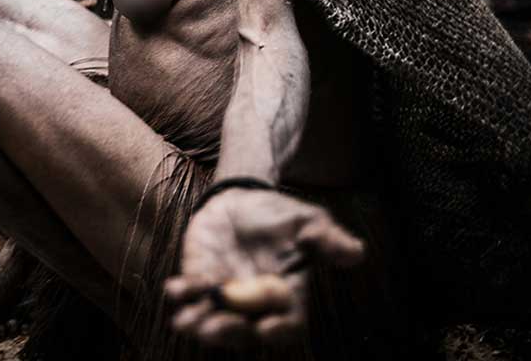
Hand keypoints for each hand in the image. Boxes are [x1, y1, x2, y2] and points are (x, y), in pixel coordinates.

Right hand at [0, 239, 35, 355]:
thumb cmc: (3, 273)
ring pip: (7, 326)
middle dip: (2, 332)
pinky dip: (23, 323)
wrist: (23, 255)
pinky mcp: (16, 301)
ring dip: (13, 328)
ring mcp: (2, 302)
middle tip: (7, 325)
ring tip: (16, 322)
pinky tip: (27, 323)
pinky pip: (19, 319)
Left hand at [164, 188, 363, 350]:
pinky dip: (181, 293)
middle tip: (214, 330)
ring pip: (212, 318)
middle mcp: (254, 304)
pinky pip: (190, 291)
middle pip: (243, 330)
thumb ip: (327, 239)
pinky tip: (173, 291)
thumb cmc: (280, 215)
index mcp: (284, 298)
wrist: (245, 197)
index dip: (277, 331)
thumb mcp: (308, 222)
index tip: (266, 330)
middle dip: (228, 332)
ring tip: (186, 323)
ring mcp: (225, 294)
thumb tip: (357, 252)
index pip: (285, 325)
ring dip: (198, 322)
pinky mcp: (200, 277)